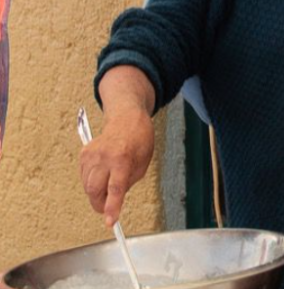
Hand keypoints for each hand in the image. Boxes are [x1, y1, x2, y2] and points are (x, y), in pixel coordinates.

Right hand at [80, 107, 153, 226]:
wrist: (127, 119)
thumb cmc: (139, 141)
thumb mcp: (142, 164)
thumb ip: (128, 183)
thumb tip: (113, 200)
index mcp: (123, 159)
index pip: (116, 188)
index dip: (112, 207)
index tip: (110, 222)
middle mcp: (104, 156)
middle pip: (95, 190)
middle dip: (100, 204)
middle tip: (107, 208)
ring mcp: (91, 154)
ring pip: (87, 186)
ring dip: (96, 193)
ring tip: (109, 183)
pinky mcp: (84, 153)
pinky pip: (84, 176)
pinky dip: (92, 181)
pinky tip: (103, 173)